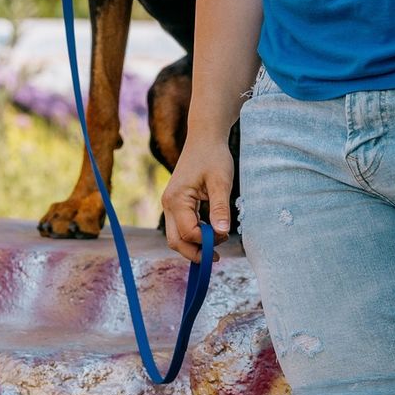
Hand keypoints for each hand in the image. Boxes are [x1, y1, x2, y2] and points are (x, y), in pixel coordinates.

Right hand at [162, 136, 233, 261]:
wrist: (204, 137)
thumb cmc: (214, 156)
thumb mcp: (221, 182)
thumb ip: (220, 208)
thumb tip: (222, 233)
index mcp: (177, 199)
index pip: (188, 233)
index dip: (206, 241)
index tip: (225, 236)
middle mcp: (168, 204)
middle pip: (175, 241)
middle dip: (194, 253)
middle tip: (216, 257)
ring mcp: (170, 204)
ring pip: (176, 236)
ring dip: (194, 245)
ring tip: (216, 245)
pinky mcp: (176, 203)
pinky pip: (181, 226)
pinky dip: (194, 235)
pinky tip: (211, 233)